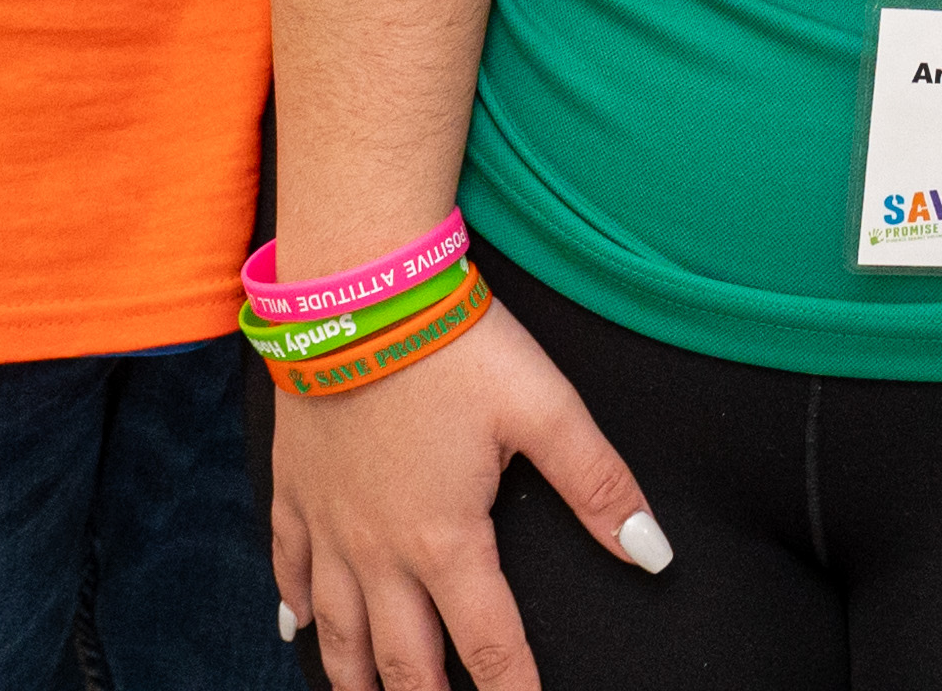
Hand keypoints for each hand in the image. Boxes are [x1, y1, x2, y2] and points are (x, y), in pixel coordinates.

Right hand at [271, 303, 665, 690]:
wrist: (356, 288)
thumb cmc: (453, 344)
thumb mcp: (544, 408)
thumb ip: (600, 485)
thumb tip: (655, 554)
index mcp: (447, 540)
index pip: (489, 645)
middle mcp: (380, 550)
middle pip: (404, 659)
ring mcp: (329, 522)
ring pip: (338, 629)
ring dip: (355, 676)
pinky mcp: (294, 486)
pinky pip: (287, 563)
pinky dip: (293, 603)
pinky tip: (295, 626)